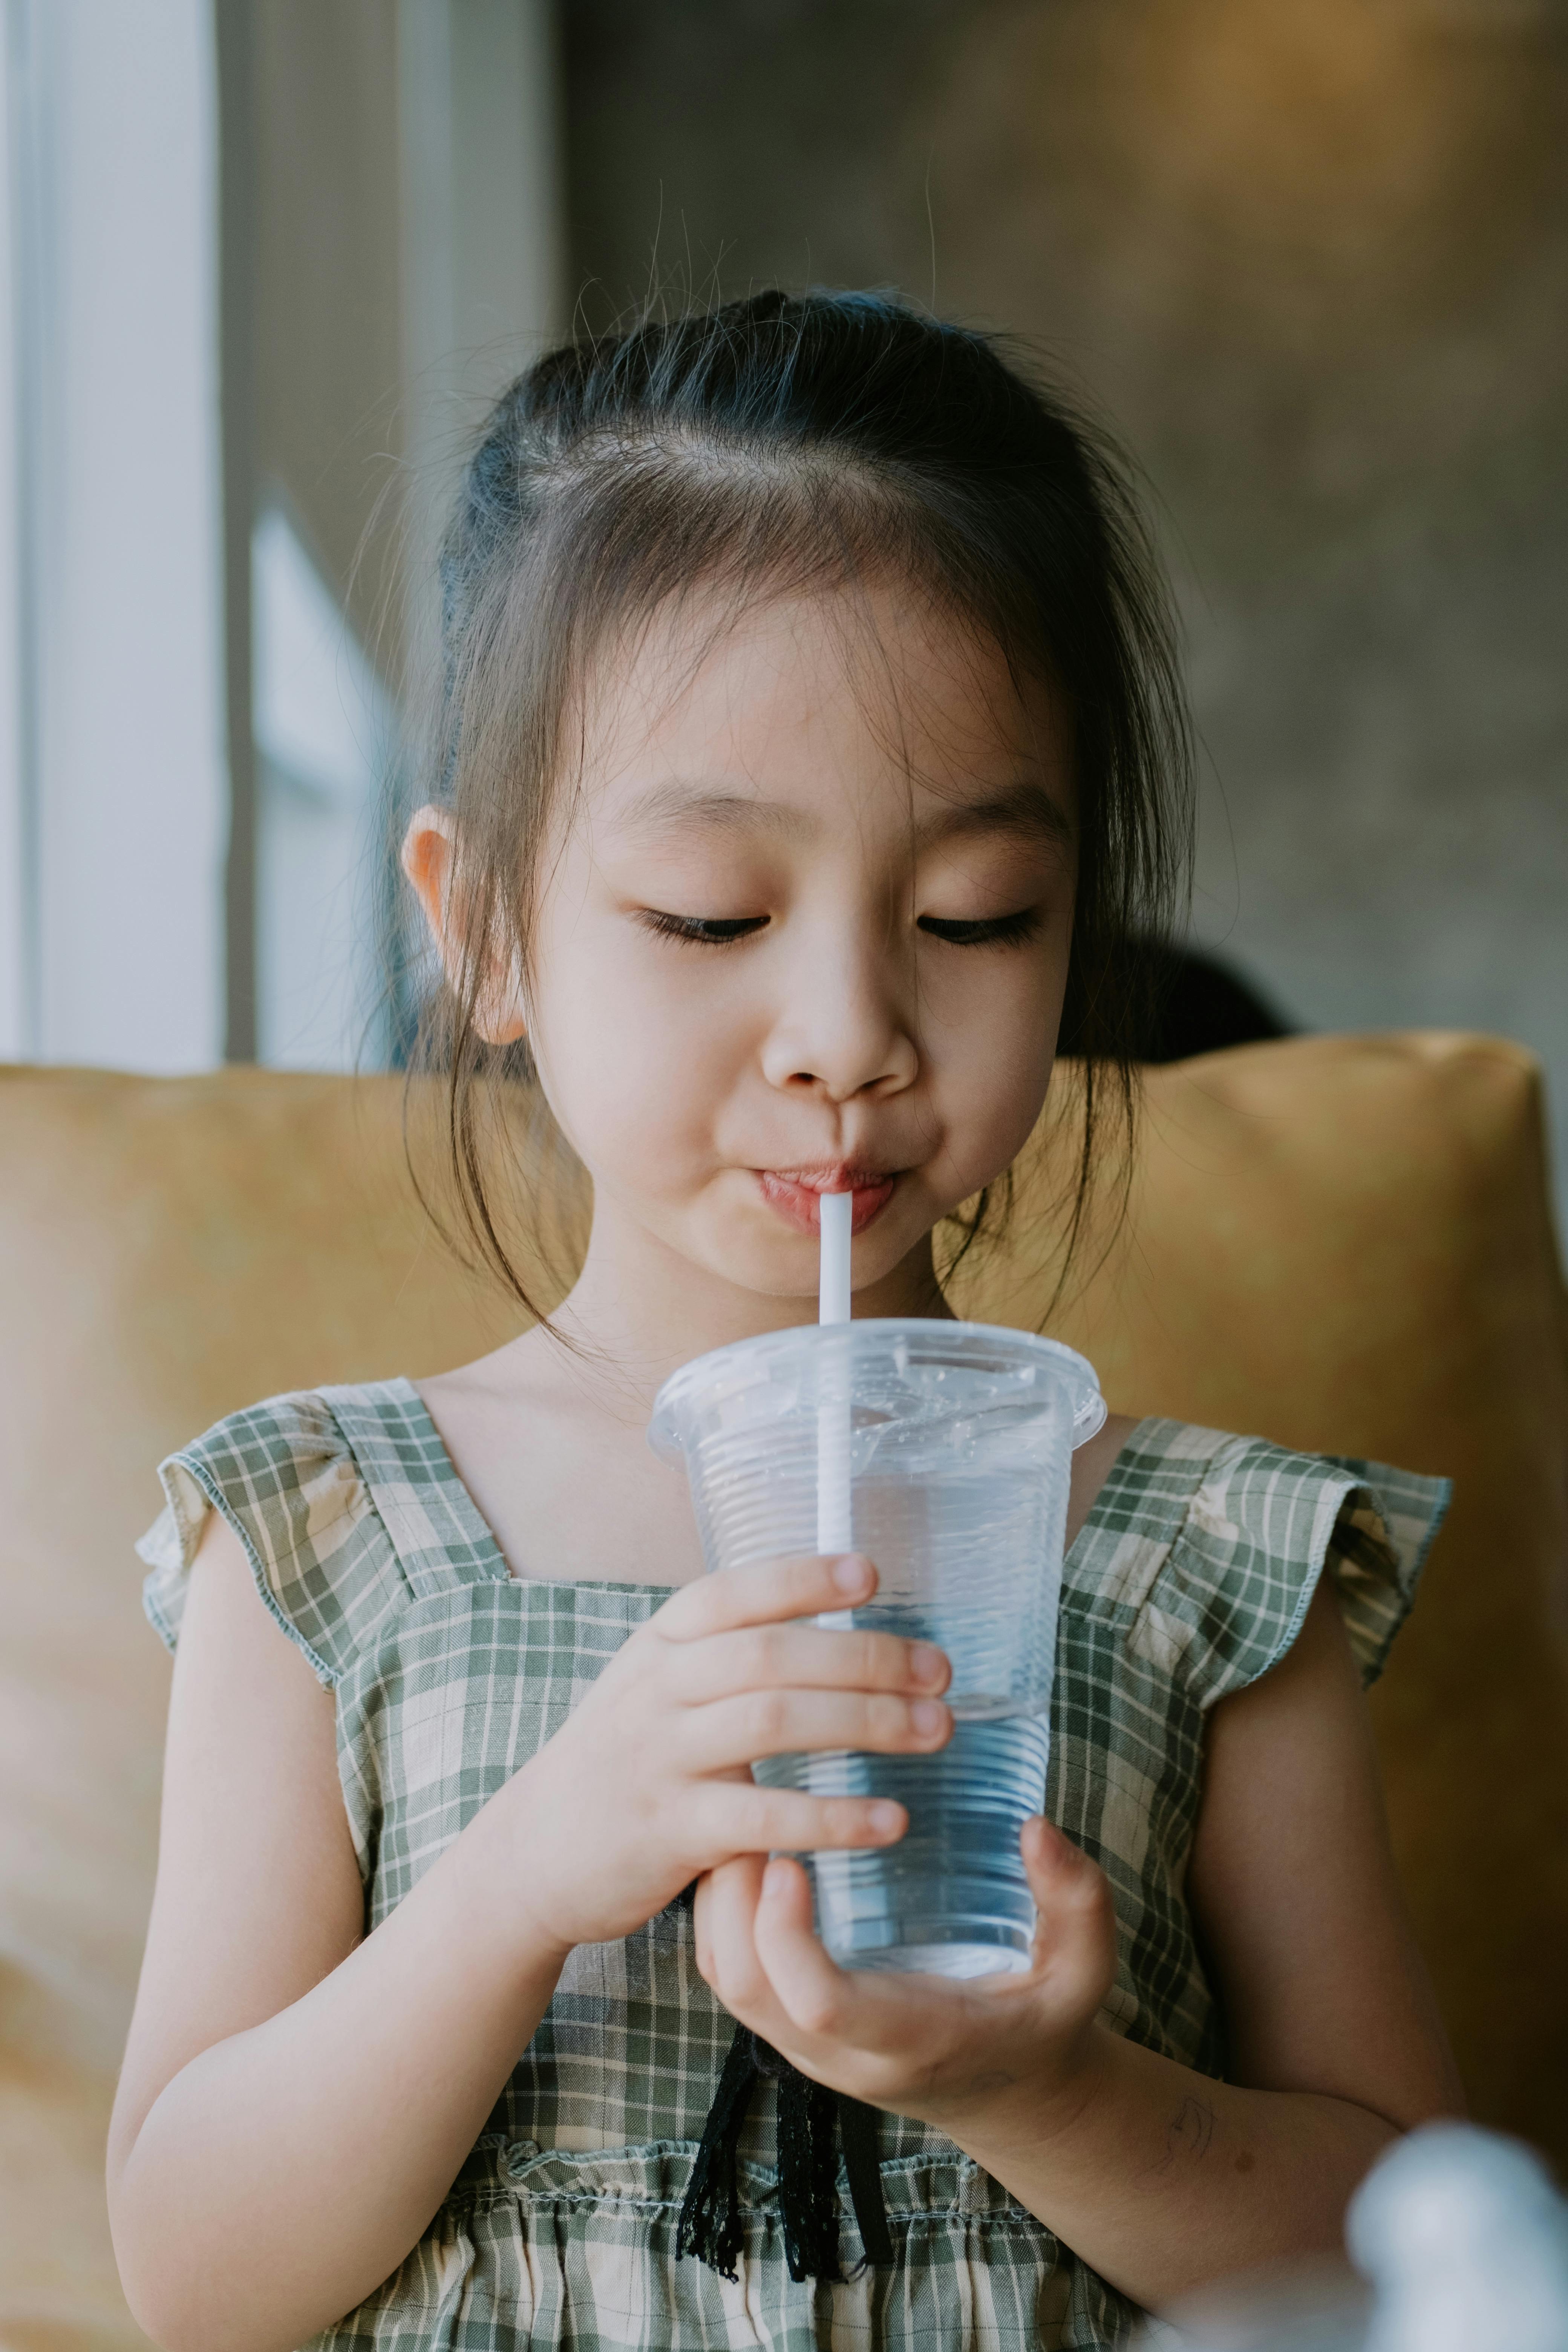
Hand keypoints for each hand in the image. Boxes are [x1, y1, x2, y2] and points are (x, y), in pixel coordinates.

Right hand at [496, 1552, 952, 1957]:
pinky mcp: (668, 1831)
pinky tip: (889, 1821)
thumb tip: (836, 1629)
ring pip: (772, 1721)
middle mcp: (656, 1690)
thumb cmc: (623, 1760)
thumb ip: (725, 1658)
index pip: (735, 1592)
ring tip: (935, 1730)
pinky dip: (832, 1816)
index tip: (872, 1576)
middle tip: (939, 1672)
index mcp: (659, 1644)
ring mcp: (658, 1758)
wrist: (534, 1853)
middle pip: (771, 1654)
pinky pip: (762, 1816)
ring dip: (865, 1722)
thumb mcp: (655, 1687)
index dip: (803, 1578)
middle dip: (865, 1657)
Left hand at [692, 1815, 1118, 2148]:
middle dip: (730, 1899)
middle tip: (749, 1807)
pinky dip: (718, 1910)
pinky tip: (745, 1844)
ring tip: (741, 1812)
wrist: (1012, 2089)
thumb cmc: (1045, 2017)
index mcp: (914, 2038)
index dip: (788, 1937)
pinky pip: (728, 1970)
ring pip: (725, 1978)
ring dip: (716, 1898)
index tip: (788, 1858)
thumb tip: (1037, 1831)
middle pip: (749, 1988)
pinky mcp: (790, 2025)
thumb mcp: (1084, 1968)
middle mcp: (845, 2053)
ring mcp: (807, 2046)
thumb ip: (1076, 1901)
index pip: (822, 2006)